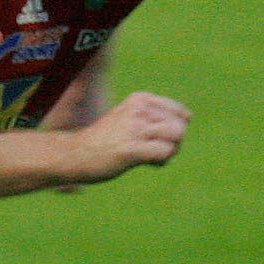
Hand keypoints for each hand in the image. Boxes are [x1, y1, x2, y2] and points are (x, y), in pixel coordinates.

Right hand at [56, 91, 190, 182]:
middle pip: (181, 125)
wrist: (74, 154)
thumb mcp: (128, 116)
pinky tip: (148, 163)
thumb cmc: (103, 140)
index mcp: (139, 99)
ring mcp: (134, 128)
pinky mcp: (131, 149)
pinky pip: (165, 152)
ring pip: (177, 136)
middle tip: (156, 151)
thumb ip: (153, 114)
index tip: (156, 138)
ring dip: (170, 151)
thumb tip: (188, 116)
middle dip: (175, 142)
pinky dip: (162, 161)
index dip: (174, 129)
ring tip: (153, 157)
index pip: (179, 112)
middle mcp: (138, 110)